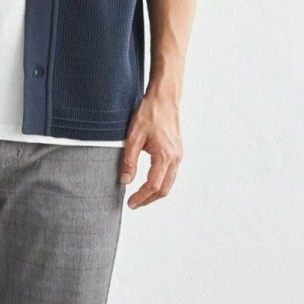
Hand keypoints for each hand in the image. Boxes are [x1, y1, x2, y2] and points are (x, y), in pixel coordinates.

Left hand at [120, 91, 182, 207]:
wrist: (164, 98)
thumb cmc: (150, 113)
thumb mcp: (133, 137)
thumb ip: (129, 160)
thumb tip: (125, 180)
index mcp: (164, 156)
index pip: (153, 186)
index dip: (141, 197)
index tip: (130, 203)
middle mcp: (175, 158)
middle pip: (164, 189)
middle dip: (149, 200)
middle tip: (134, 204)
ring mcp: (178, 155)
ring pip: (169, 183)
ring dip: (155, 193)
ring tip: (140, 196)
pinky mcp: (177, 151)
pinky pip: (171, 174)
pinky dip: (161, 183)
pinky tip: (150, 182)